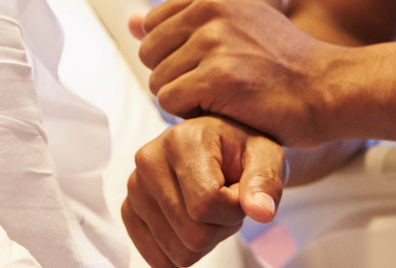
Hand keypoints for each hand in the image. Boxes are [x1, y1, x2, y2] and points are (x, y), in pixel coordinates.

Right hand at [121, 116, 284, 267]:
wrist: (221, 148)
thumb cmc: (243, 152)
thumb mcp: (266, 156)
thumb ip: (266, 182)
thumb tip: (261, 211)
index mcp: (181, 139)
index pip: (206, 205)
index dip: (234, 211)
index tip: (240, 192)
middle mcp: (149, 160)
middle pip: (193, 235)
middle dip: (220, 227)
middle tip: (225, 200)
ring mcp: (135, 188)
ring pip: (178, 252)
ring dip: (204, 238)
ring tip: (209, 207)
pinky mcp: (128, 211)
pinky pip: (158, 260)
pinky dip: (182, 249)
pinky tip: (191, 220)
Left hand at [131, 0, 340, 146]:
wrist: (327, 88)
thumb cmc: (285, 64)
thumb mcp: (234, 25)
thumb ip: (181, 22)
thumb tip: (132, 20)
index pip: (153, 26)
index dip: (177, 53)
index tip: (212, 61)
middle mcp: (210, 7)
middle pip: (149, 54)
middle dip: (176, 76)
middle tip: (218, 82)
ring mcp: (214, 39)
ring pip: (158, 82)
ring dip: (186, 98)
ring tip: (226, 94)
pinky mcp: (217, 75)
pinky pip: (171, 103)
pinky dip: (193, 114)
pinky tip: (226, 106)